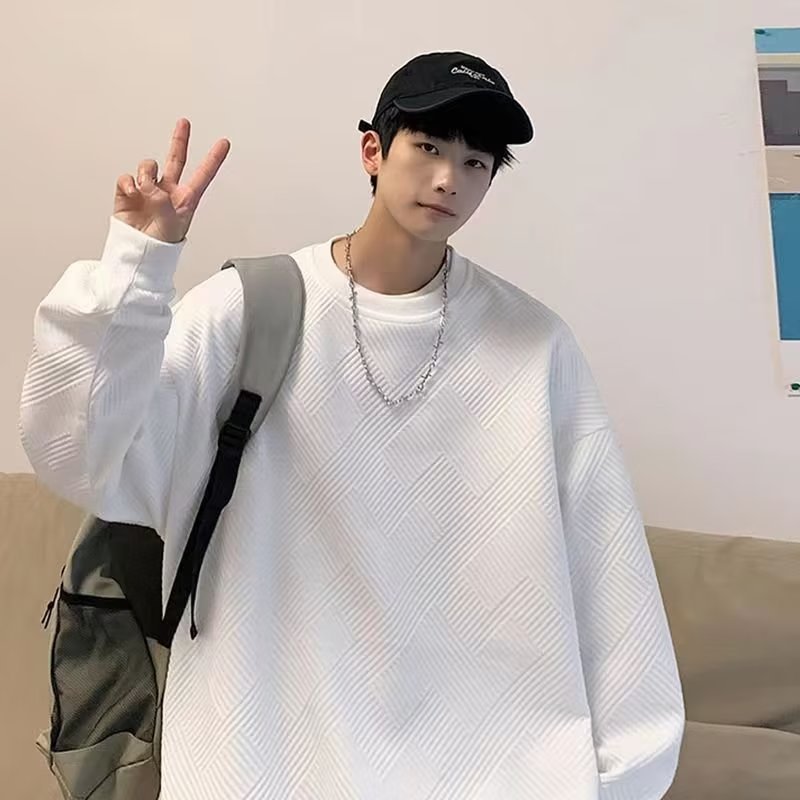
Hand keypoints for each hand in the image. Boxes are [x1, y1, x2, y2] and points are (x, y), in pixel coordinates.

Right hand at [113, 118, 229, 243]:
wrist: (139, 255)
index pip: (203, 175)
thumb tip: (147, 185)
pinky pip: (127, 178)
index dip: (213, 159)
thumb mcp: (172, 222)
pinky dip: (128, 182)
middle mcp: (167, 192)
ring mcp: (147, 191)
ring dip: (147, 173)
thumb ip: (162, 199)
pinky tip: (132, 193)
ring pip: (148, 166)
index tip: (224, 143)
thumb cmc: (161, 245)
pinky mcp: (128, 194)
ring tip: (145, 190)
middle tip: (184, 123)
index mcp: (185, 200)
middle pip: (175, 160)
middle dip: (179, 141)